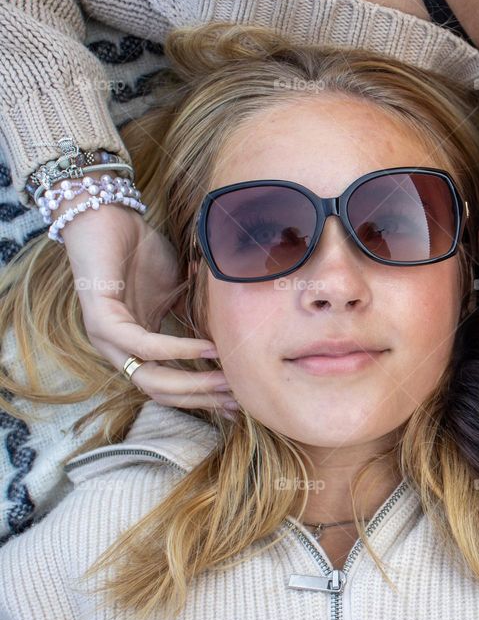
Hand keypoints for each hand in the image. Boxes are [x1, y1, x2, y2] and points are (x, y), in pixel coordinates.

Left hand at [57, 186, 237, 412]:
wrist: (106, 216)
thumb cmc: (140, 251)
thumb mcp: (177, 290)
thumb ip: (196, 313)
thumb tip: (233, 328)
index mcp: (137, 345)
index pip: (168, 385)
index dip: (201, 398)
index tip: (236, 404)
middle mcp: (119, 348)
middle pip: (159, 391)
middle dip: (201, 399)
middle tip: (236, 400)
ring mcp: (107, 337)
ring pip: (149, 378)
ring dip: (191, 383)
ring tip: (225, 380)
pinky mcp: (102, 319)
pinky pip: (142, 345)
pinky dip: (177, 349)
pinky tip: (206, 348)